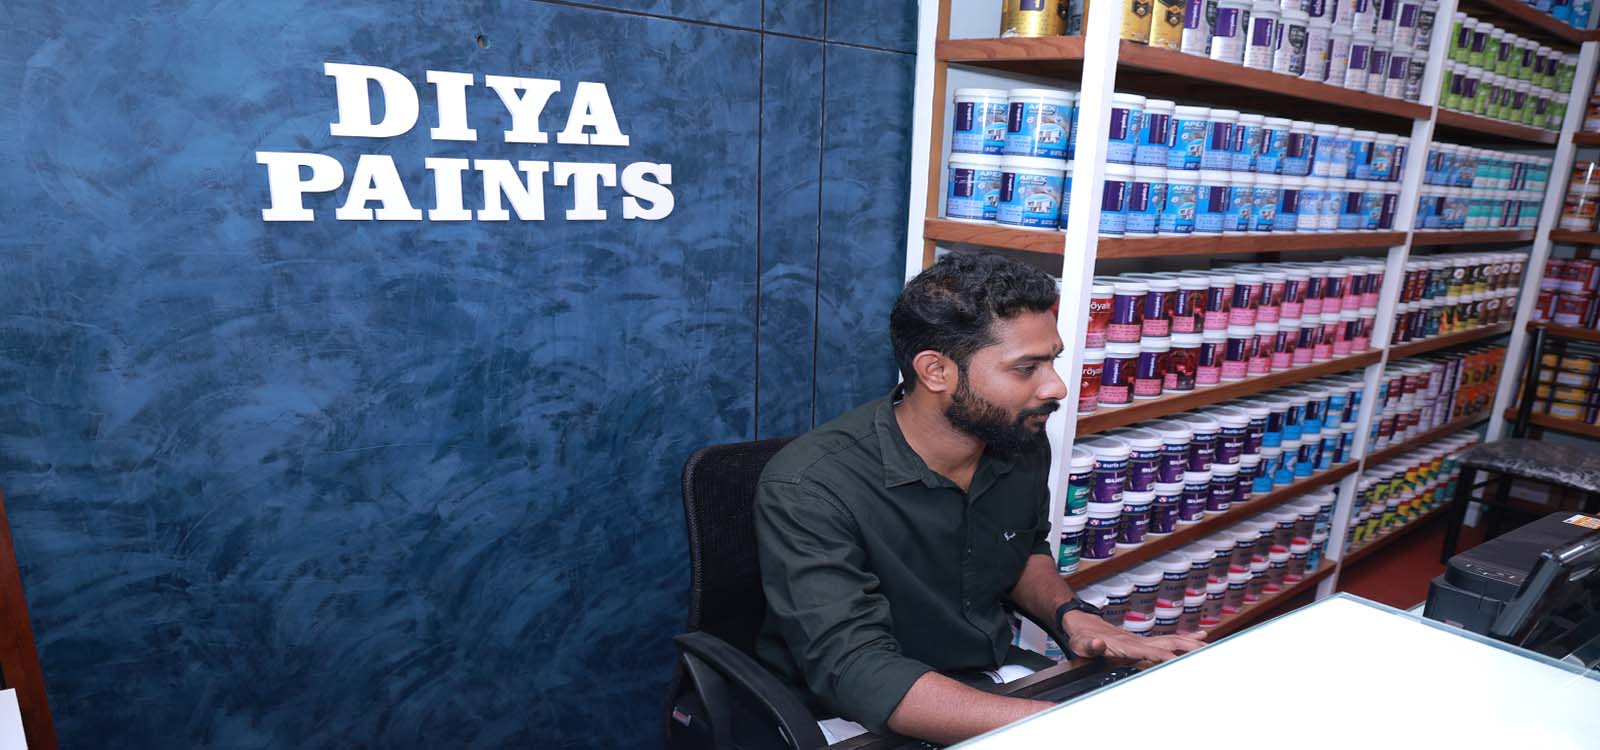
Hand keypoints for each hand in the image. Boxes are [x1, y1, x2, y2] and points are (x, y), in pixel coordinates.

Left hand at [1061, 611, 1206, 666]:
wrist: (1079, 622)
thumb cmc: (1081, 636)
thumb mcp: (1081, 643)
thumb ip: (1091, 646)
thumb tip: (1100, 645)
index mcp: (1127, 645)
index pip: (1151, 652)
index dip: (1165, 656)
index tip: (1179, 662)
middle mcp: (1139, 641)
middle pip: (1170, 642)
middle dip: (1189, 647)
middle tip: (1208, 652)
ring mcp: (1143, 640)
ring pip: (1173, 640)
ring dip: (1193, 643)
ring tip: (1212, 646)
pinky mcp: (1144, 642)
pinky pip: (1168, 640)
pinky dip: (1186, 638)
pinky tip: (1200, 636)